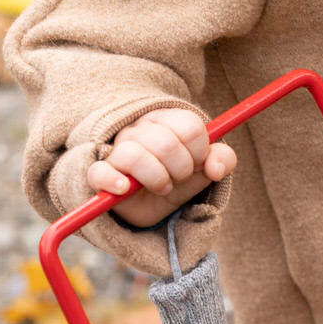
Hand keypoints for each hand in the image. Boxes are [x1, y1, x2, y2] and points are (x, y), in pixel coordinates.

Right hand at [86, 108, 236, 227]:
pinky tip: (125, 189)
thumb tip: (216, 169)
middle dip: (181, 168)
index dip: (199, 150)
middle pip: (166, 142)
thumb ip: (222, 160)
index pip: (189, 125)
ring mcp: (117, 150)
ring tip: (161, 187)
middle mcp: (139, 130)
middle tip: (179, 178)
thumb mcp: (204, 170)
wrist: (147, 203)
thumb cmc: (176, 177)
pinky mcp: (100, 175)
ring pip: (134, 154)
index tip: (197, 163)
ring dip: (156, 178)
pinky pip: (100, 172)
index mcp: (166, 121)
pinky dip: (113, 181)